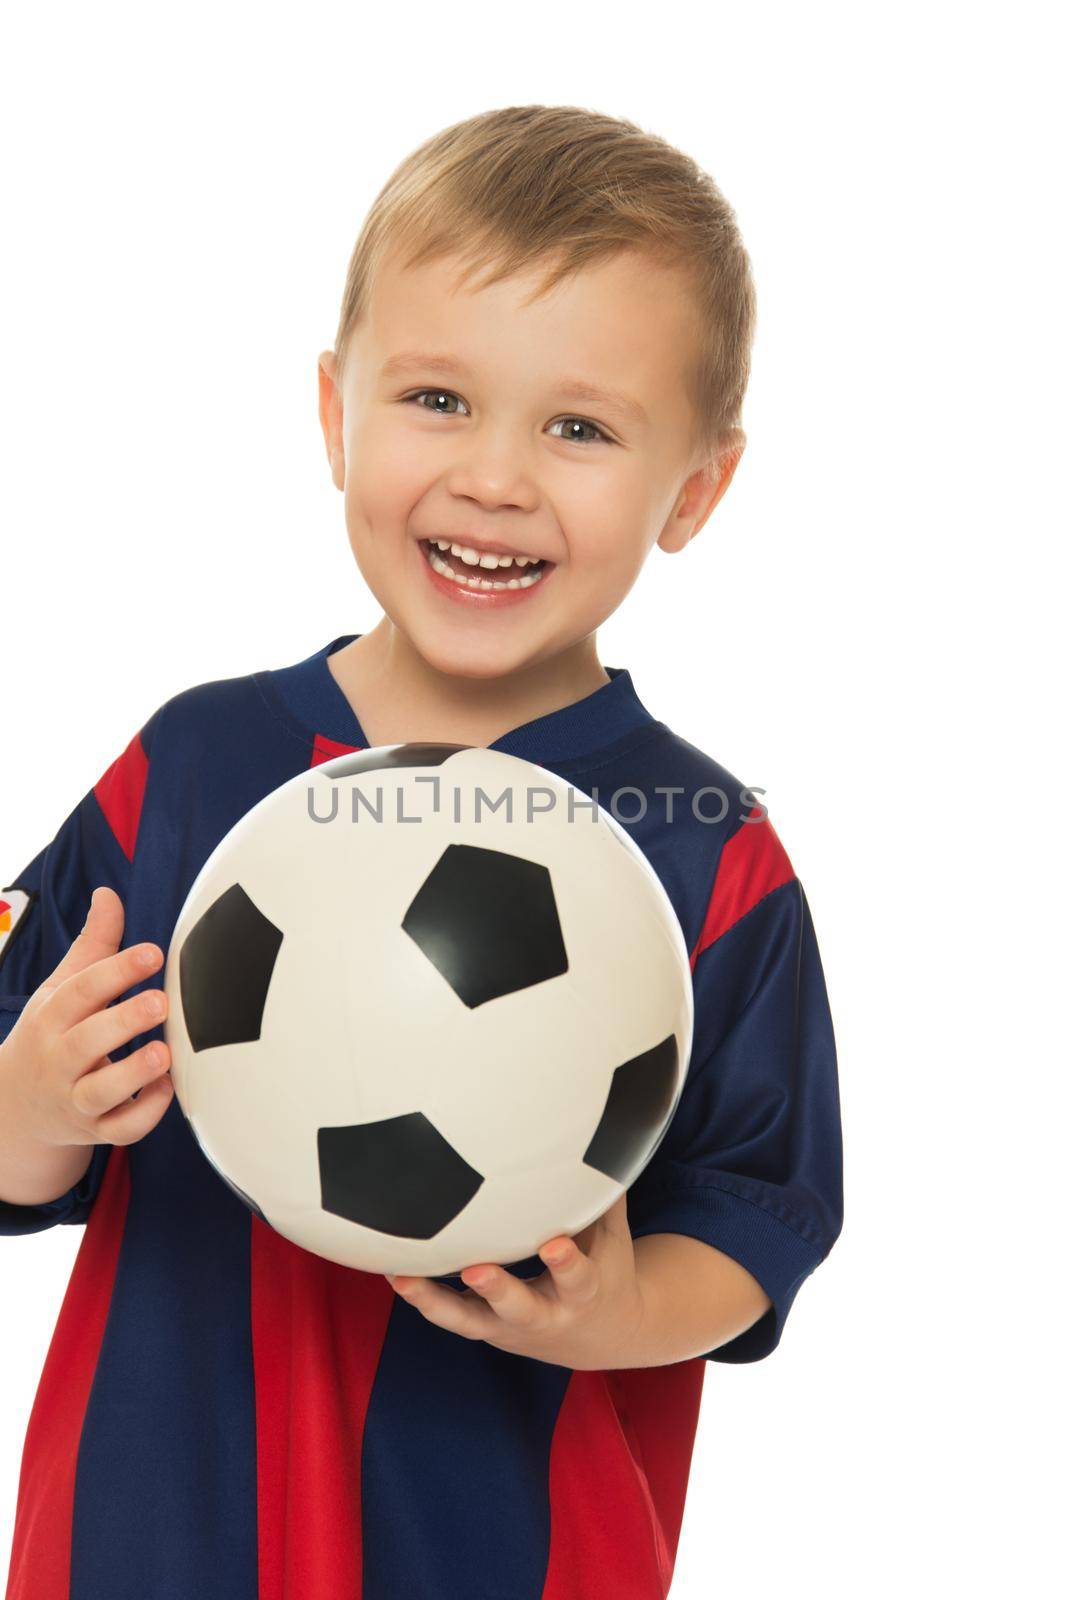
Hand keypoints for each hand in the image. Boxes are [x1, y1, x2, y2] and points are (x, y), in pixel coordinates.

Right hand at [0, 885, 173, 1151]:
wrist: (17, 1108)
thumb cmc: (52, 1035)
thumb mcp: (61, 988)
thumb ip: (93, 944)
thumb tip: (108, 894)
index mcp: (52, 1017)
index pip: (80, 991)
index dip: (116, 970)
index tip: (152, 952)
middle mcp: (60, 1059)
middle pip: (86, 1042)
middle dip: (124, 1021)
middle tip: (161, 1001)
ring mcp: (76, 1099)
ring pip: (100, 1092)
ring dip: (133, 1074)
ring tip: (164, 1052)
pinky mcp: (95, 1130)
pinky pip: (120, 1130)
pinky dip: (144, 1114)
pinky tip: (168, 1087)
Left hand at [383, 1192, 646, 1370]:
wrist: (602, 1336)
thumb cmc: (606, 1268)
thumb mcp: (615, 1237)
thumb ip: (605, 1190)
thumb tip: (605, 1126)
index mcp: (584, 1294)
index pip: (577, 1278)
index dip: (566, 1262)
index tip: (554, 1243)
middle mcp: (544, 1317)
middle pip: (518, 1307)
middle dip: (496, 1290)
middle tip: (474, 1269)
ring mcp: (507, 1327)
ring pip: (467, 1319)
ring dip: (432, 1299)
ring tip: (399, 1274)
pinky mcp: (482, 1328)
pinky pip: (448, 1314)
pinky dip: (421, 1294)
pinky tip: (391, 1267)